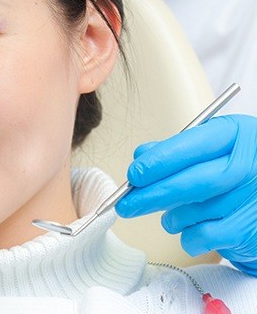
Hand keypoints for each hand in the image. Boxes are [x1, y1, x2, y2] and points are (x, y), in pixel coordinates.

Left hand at [115, 115, 256, 275]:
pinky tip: (190, 229)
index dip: (158, 161)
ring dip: (172, 217)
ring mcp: (252, 197)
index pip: (190, 145)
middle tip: (126, 204)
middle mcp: (248, 164)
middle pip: (192, 181)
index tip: (133, 174)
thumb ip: (175, 149)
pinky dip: (187, 236)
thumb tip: (140, 155)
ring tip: (171, 216)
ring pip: (194, 211)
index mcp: (235, 134)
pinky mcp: (249, 229)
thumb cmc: (233, 171)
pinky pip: (203, 236)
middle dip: (153, 194)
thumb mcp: (210, 148)